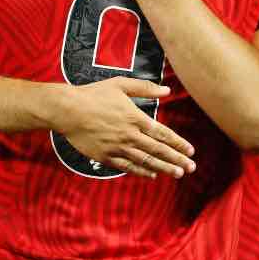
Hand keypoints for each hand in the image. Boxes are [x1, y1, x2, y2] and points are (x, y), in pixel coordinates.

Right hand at [49, 77, 194, 178]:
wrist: (67, 110)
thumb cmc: (93, 94)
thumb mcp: (120, 84)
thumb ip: (145, 88)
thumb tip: (167, 90)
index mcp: (135, 117)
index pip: (163, 134)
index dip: (178, 143)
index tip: (190, 151)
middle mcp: (129, 135)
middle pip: (158, 150)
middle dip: (177, 159)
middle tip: (191, 167)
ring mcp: (117, 147)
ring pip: (146, 161)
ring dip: (163, 168)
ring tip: (178, 174)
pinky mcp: (105, 156)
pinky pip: (127, 166)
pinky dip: (141, 171)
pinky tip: (151, 175)